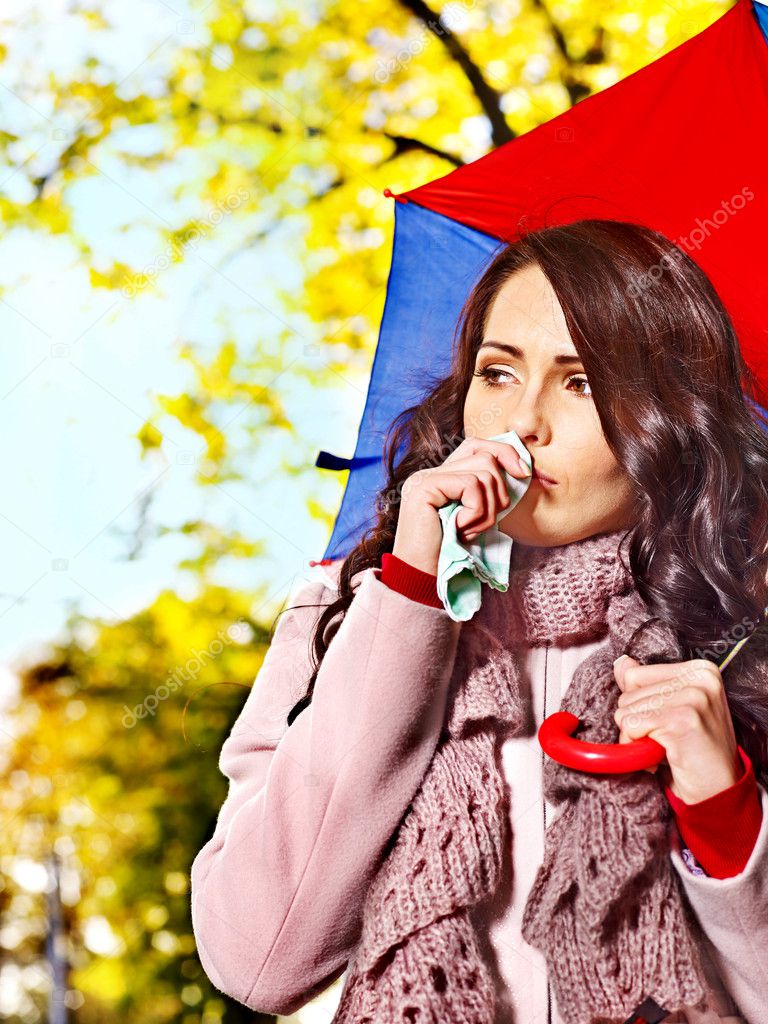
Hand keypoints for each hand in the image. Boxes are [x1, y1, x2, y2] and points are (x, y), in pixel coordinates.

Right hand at [393, 436, 530, 575]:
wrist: (423, 579)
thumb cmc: (451, 554)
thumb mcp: (477, 518)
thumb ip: (488, 492)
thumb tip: (522, 468)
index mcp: (441, 477)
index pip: (477, 446)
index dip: (504, 453)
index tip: (524, 473)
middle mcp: (430, 473)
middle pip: (485, 455)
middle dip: (499, 491)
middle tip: (485, 522)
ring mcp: (424, 478)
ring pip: (483, 472)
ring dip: (487, 508)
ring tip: (470, 530)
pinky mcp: (424, 487)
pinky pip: (470, 485)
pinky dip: (476, 512)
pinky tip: (460, 529)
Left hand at [613, 655, 741, 801]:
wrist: (718, 791)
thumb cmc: (694, 751)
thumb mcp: (670, 709)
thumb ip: (645, 685)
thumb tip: (621, 663)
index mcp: (699, 670)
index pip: (634, 674)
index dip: (638, 705)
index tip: (663, 723)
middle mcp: (700, 678)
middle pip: (627, 693)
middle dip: (636, 723)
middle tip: (666, 740)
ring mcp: (694, 697)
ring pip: (625, 711)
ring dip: (637, 738)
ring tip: (666, 748)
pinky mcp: (683, 720)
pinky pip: (631, 727)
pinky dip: (638, 748)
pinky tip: (663, 756)